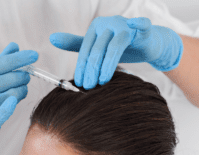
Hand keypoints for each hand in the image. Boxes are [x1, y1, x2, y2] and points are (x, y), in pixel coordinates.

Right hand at [0, 42, 38, 154]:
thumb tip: (15, 46)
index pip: (3, 62)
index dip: (21, 58)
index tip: (35, 55)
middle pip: (11, 78)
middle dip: (23, 78)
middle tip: (26, 79)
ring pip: (12, 94)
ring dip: (22, 92)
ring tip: (21, 92)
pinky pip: (1, 114)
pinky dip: (8, 108)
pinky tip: (13, 102)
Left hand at [49, 15, 182, 89]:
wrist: (146, 43)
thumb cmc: (119, 47)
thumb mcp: (97, 47)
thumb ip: (76, 44)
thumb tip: (52, 38)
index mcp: (96, 27)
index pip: (85, 50)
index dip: (81, 68)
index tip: (78, 84)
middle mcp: (108, 24)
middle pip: (97, 50)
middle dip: (91, 71)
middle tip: (88, 87)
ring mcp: (125, 26)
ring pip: (113, 48)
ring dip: (107, 66)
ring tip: (102, 82)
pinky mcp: (142, 30)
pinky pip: (141, 26)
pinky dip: (139, 25)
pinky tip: (134, 25)